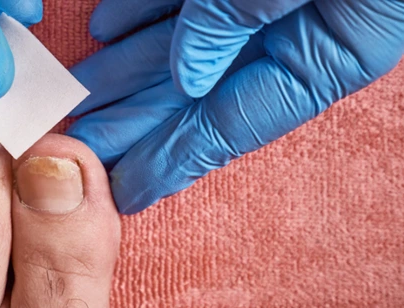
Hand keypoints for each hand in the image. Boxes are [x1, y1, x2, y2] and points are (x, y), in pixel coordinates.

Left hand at [68, 0, 403, 213]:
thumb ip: (236, 18)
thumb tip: (188, 77)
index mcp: (327, 52)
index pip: (231, 126)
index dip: (172, 161)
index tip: (127, 191)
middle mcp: (294, 31)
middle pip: (195, 94)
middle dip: (133, 120)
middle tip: (81, 148)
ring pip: (180, 46)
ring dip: (126, 69)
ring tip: (81, 95)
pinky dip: (142, 12)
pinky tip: (107, 27)